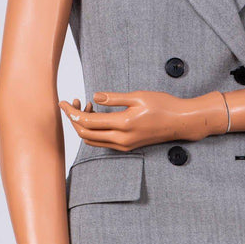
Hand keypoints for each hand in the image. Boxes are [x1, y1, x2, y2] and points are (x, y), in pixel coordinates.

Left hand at [58, 90, 226, 150]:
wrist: (180, 122)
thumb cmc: (164, 106)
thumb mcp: (138, 96)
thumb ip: (115, 98)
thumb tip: (95, 97)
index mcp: (123, 124)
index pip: (87, 122)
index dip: (71, 112)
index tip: (63, 102)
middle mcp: (122, 139)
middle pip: (85, 134)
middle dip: (74, 119)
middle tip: (74, 102)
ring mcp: (124, 145)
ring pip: (92, 141)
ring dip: (84, 126)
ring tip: (87, 107)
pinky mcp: (127, 147)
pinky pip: (102, 142)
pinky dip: (94, 131)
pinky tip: (98, 116)